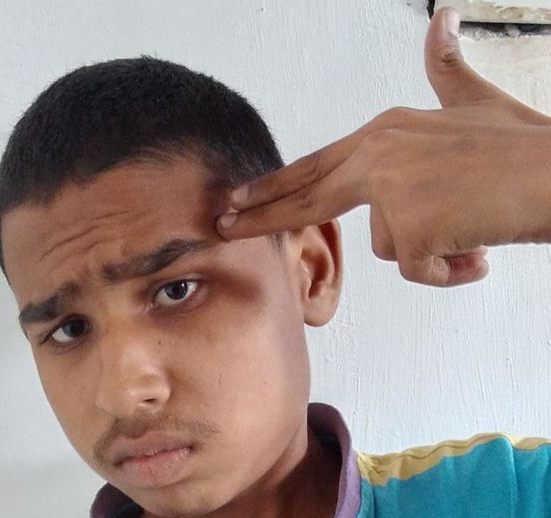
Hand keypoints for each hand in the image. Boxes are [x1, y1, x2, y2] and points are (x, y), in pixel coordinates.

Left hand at [217, 7, 550, 285]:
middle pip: (308, 195)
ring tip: (471, 229)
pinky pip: (415, 268)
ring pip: (388, 247)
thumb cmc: (520, 148)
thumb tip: (442, 22)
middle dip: (261, 214)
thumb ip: (447, 70)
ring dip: (431, 252)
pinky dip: (448, 268)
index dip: (274, 184)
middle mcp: (381, 154)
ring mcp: (392, 190)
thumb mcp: (476, 102)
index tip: (239, 196)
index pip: (316, 164)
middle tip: (220, 225)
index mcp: (386, 131)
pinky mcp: (409, 227)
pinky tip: (476, 246)